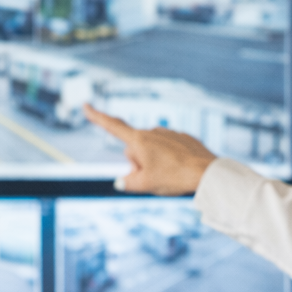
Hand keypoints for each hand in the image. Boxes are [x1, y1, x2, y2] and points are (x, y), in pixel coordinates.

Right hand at [83, 105, 216, 194]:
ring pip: (152, 150)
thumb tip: (122, 180)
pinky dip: (170, 160)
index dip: (97, 117)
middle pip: (134, 149)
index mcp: (139, 140)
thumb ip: (127, 183)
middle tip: (152, 178)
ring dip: (154, 162)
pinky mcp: (183, 137)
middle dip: (138, 164)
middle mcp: (152, 131)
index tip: (85, 105)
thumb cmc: (174, 177)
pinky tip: (181, 169)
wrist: (206, 172)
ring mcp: (169, 132)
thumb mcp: (144, 185)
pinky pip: (169, 149)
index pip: (112, 126)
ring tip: (169, 175)